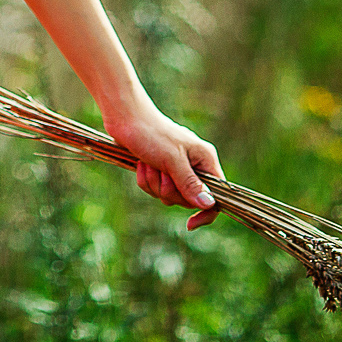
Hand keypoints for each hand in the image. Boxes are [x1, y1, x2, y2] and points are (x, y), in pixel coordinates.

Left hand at [106, 103, 225, 230]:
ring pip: (168, 195)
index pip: (216, 195)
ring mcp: (176, 168)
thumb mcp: (172, 160)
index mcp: (205, 160)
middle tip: (160, 171)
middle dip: (168, 189)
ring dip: (154, 183)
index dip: (206, 212)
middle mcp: (194, 166)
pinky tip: (140, 165)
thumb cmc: (151, 133)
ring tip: (148, 164)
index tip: (190, 224)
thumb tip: (209, 204)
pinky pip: (154, 188)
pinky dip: (145, 179)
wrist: (125, 117)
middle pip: (187, 199)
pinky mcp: (159, 169)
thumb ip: (189, 183)